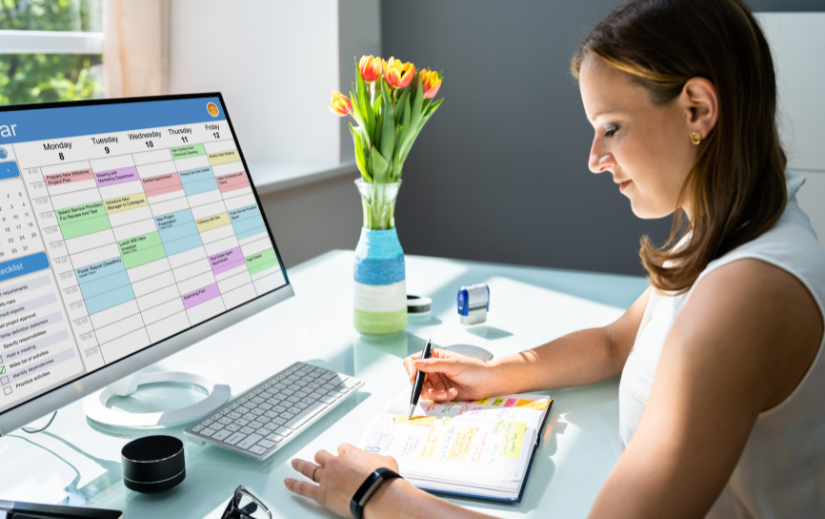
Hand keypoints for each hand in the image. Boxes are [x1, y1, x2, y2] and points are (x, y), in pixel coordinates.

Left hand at [285, 444, 399, 517]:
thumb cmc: (383, 479)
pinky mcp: (322, 493)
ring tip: (295, 463)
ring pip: (309, 469)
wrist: (377, 493)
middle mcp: (335, 463)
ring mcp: (327, 477)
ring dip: (301, 465)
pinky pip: (304, 488)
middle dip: (321, 457)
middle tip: (319, 459)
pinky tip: (288, 483)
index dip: (343, 453)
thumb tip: (385, 461)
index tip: (345, 457)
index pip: (342, 448)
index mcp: (350, 453)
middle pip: (322, 456)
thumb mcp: (387, 462)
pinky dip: (294, 485)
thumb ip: (381, 460)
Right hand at [403, 348, 495, 401]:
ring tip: (447, 393)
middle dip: (422, 387)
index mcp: (434, 357)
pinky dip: (442, 397)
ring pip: (424, 391)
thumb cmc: (473, 368)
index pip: (413, 361)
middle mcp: (433, 369)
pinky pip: (434, 397)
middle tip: (432, 391)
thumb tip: (416, 363)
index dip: (411, 370)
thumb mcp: (453, 364)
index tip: (414, 378)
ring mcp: (437, 381)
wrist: (488, 382)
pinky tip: (453, 393)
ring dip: (434, 394)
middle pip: (416, 380)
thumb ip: (433, 364)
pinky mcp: (442, 392)